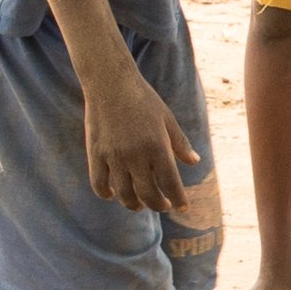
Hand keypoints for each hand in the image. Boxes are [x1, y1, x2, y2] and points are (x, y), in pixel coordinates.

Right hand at [76, 47, 189, 214]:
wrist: (110, 82)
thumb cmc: (143, 98)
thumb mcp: (167, 118)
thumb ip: (180, 143)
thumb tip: (195, 162)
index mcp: (157, 146)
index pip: (170, 183)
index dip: (177, 199)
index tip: (182, 207)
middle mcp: (136, 155)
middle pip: (148, 194)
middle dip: (158, 205)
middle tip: (163, 205)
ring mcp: (114, 156)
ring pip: (124, 194)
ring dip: (134, 204)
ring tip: (139, 205)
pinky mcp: (95, 153)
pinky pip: (99, 183)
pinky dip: (106, 194)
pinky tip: (113, 195)